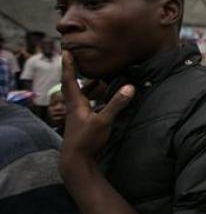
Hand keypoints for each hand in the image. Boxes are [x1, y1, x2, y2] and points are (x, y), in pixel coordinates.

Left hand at [59, 51, 134, 168]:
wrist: (76, 162)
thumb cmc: (86, 141)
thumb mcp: (103, 121)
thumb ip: (116, 104)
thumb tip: (130, 87)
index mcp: (75, 104)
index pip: (70, 79)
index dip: (68, 65)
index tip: (66, 51)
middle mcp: (74, 108)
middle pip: (73, 86)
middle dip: (75, 73)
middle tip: (79, 61)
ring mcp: (77, 117)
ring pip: (81, 97)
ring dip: (88, 87)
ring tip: (98, 80)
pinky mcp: (83, 125)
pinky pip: (88, 107)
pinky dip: (95, 101)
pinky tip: (104, 102)